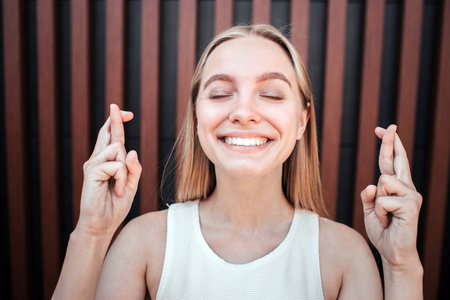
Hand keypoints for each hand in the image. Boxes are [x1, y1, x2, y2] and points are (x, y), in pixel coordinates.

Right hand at [76, 104, 141, 236]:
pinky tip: (117, 190)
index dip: (117, 123)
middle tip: (117, 106)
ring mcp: (93, 164)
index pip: (112, 137)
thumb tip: (132, 150)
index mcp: (107, 161)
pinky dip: (121, 178)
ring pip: (118, 149)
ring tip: (120, 187)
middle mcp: (98, 159)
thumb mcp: (131, 185)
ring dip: (126, 169)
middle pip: (108, 133)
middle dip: (115, 119)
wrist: (102, 225)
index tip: (124, 112)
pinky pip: (116, 165)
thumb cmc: (115, 205)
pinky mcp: (92, 171)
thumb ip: (133, 168)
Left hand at [361, 125, 421, 268]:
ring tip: (385, 217)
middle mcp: (407, 188)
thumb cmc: (383, 231)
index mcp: (397, 187)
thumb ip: (369, 196)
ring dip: (378, 202)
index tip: (383, 129)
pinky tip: (388, 222)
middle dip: (391, 142)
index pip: (392, 161)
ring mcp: (411, 196)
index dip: (388, 145)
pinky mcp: (411, 206)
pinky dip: (380, 213)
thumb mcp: (371, 210)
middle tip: (388, 126)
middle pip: (397, 160)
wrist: (393, 252)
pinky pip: (383, 200)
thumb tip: (371, 185)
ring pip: (383, 181)